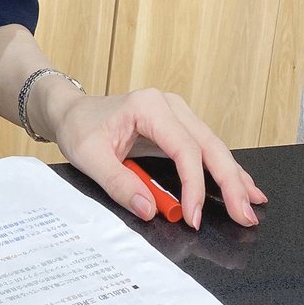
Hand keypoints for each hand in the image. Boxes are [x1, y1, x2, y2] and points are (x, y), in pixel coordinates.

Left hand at [50, 87, 267, 229]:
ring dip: (233, 177)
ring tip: (250, 205)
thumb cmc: (80, 128)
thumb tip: (150, 209)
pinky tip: (242, 185)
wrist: (72, 111)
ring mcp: (176, 113)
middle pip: (208, 145)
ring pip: (213, 146)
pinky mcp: (177, 126)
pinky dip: (224, 168)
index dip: (193, 186)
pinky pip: (205, 148)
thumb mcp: (90, 157)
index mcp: (148, 106)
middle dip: (230, 182)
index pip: (184, 148)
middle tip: (244, 215)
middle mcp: (168, 104)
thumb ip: (119, 183)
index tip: (192, 217)